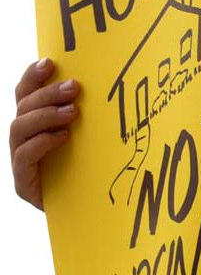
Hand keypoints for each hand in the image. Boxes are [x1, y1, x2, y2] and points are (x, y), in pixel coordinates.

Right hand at [10, 58, 79, 209]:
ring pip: (19, 128)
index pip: (25, 93)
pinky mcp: (24, 183)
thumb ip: (89, 113)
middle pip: (22, 106)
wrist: (90, 211)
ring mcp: (20, 161)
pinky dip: (42, 143)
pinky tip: (62, 137)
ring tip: (73, 112)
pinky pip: (24, 157)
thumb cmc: (94, 168)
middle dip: (47, 94)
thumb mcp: (92, 136)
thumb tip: (107, 81)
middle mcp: (23, 139)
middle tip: (74, 88)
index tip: (50, 62)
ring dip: (46, 115)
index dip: (33, 76)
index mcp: (36, 123)